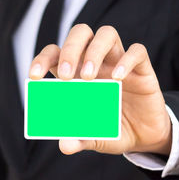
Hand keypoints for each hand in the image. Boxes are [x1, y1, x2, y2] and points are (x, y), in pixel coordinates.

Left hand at [29, 24, 171, 155]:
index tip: (34, 76)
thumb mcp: (95, 138)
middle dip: (70, 49)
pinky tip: (118, 78)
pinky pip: (137, 51)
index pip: (55, 53)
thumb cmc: (113, 130)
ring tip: (89, 77)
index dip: (42, 58)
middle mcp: (97, 62)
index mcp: (77, 74)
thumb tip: (65, 145)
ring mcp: (119, 62)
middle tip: (66, 75)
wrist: (144, 137)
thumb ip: (80, 139)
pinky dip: (127, 60)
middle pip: (80, 33)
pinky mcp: (142, 69)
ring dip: (94, 51)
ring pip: (107, 34)